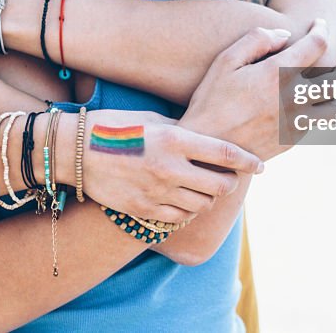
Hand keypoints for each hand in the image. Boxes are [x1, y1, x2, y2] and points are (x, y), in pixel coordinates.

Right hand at [81, 109, 263, 224]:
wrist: (75, 152)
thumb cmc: (114, 127)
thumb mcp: (153, 118)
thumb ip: (184, 130)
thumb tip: (211, 137)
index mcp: (175, 139)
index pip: (226, 154)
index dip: (249, 161)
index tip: (260, 165)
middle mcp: (170, 168)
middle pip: (220, 185)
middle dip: (229, 182)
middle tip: (227, 176)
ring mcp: (157, 193)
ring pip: (203, 205)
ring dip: (208, 197)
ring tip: (203, 186)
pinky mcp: (144, 210)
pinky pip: (180, 218)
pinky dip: (188, 210)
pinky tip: (183, 199)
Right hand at [180, 18, 335, 160]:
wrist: (209, 149)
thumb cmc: (211, 101)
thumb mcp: (225, 61)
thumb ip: (256, 39)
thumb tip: (285, 34)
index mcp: (278, 73)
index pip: (317, 44)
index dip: (321, 29)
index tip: (319, 24)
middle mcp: (294, 97)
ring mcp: (297, 121)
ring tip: (335, 85)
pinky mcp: (294, 139)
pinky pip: (320, 122)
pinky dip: (323, 109)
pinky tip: (313, 103)